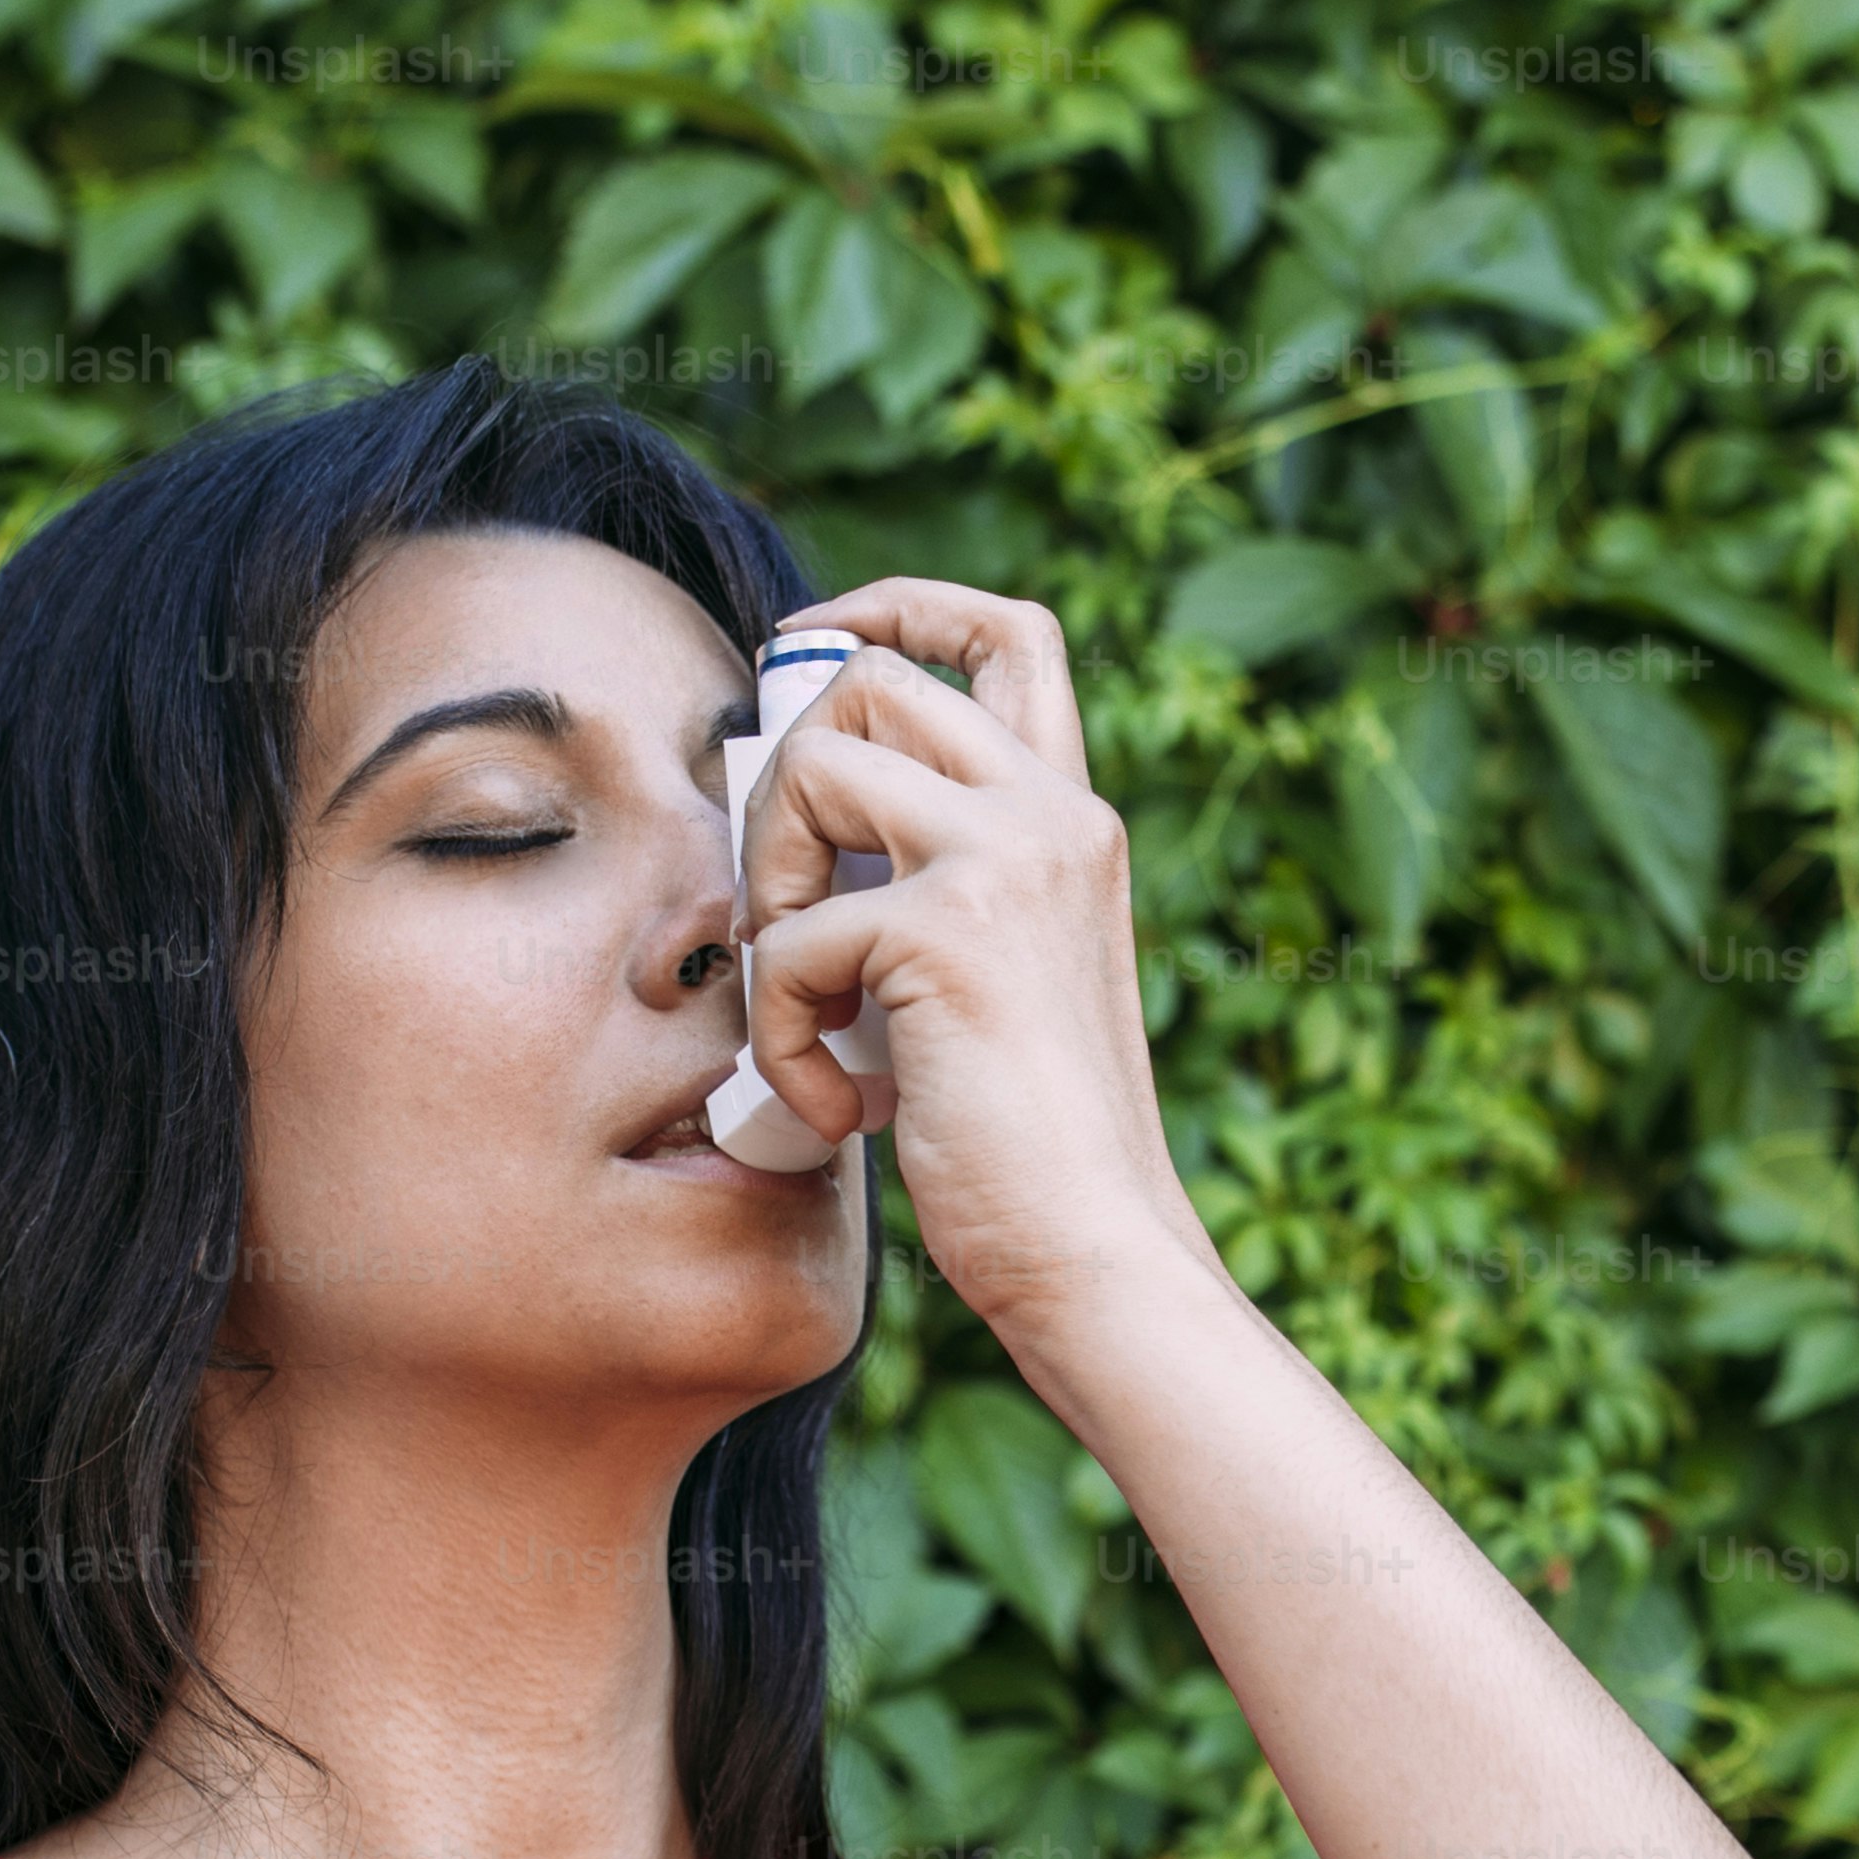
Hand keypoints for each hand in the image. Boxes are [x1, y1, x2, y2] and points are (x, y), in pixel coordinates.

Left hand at [736, 580, 1229, 1345]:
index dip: (899, 607)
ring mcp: (1007, 861)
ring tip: (801, 997)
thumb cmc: (1031, 1147)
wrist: (1094, 1251)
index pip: (1009, 632)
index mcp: (1072, 822)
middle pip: (872, 676)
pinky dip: (780, 1032)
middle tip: (784, 902)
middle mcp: (1054, 816)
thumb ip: (930, 888)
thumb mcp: (993, 978)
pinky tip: (841, 1107)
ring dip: (764, 882)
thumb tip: (792, 836)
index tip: (815, 649)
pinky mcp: (946, 933)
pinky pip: (788, 935)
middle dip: (782, 771)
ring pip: (813, 763)